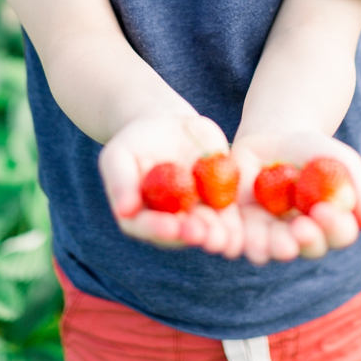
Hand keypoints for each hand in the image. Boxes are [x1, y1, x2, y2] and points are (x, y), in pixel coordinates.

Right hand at [98, 114, 244, 258]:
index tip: (171, 226)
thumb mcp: (120, 153)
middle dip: (192, 235)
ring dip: (215, 236)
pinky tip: (240, 231)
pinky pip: (229, 217)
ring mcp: (196, 214)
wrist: (167, 123)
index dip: (159, 229)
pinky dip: (235, 225)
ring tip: (222, 236)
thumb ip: (120, 180)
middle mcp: (169, 221)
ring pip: (207, 230)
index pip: (146, 226)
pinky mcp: (219, 203)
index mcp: (140, 215)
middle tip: (200, 233)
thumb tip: (125, 211)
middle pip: (180, 233)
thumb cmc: (136, 140)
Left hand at [231, 132, 360, 264]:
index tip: (326, 211)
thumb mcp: (338, 160)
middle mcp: (299, 238)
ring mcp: (266, 234)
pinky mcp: (236, 225)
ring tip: (268, 238)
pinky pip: (232, 239)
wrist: (268, 136)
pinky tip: (231, 234)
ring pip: (267, 251)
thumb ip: (359, 190)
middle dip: (304, 240)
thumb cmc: (311, 149)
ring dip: (269, 247)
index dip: (333, 226)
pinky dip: (231, 238)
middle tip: (300, 228)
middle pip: (304, 248)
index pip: (337, 234)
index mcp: (329, 226)